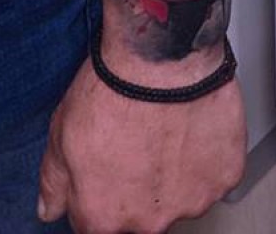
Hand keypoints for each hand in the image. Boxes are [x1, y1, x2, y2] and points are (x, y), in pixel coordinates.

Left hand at [38, 58, 245, 232]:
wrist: (161, 58)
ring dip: (175, 175)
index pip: (98, 224)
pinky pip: (214, 177)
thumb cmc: (114, 89)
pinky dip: (206, 158)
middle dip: (139, 188)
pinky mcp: (224, 178)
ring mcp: (191, 201)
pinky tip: (192, 129)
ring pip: (181, 198)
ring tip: (168, 131)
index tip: (107, 169)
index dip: (101, 193)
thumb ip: (54, 183)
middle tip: (139, 144)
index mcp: (103, 215)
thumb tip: (50, 207)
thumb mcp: (61, 133)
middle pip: (143, 216)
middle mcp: (148, 219)